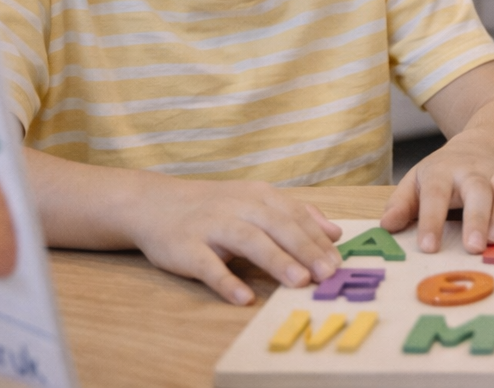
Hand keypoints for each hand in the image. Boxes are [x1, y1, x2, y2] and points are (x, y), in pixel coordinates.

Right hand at [126, 177, 343, 305]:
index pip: (294, 216)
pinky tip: (243, 297)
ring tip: (299, 281)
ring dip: (275, 260)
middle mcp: (237, 207)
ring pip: (248, 241)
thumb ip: (295, 214)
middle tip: (328, 273)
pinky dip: (226, 281)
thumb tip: (334, 232)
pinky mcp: (186, 249)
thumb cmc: (214, 207)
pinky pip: (208, 266)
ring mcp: (211, 226)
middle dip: (305, 249)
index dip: (318, 239)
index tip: (339, 262)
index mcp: (258, 196)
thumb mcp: (255, 201)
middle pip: (277, 226)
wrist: (154, 203)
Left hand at [380, 129, 493, 253]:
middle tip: (474, 247)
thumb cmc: (443, 173)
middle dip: (476, 218)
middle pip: (475, 190)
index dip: (430, 220)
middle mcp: (471, 172)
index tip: (427, 247)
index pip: (434, 195)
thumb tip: (387, 226)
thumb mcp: (416, 182)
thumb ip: (401, 204)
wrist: (483, 142)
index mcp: (441, 172)